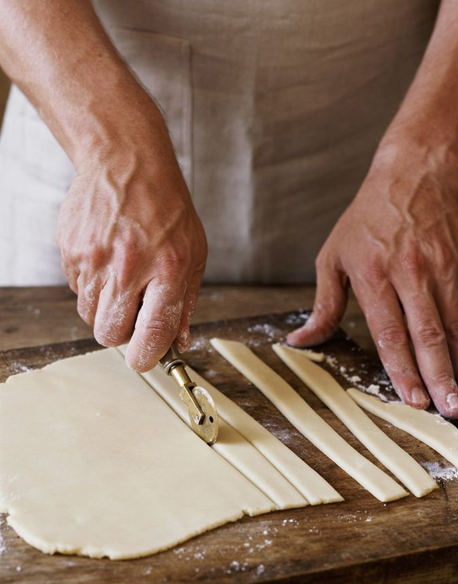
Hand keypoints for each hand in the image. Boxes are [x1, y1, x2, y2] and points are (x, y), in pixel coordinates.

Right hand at [57, 116, 206, 371]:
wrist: (126, 161)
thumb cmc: (166, 207)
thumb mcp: (194, 253)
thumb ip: (186, 302)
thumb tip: (178, 342)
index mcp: (168, 270)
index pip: (150, 336)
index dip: (146, 357)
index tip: (144, 358)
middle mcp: (129, 268)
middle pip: (110, 334)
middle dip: (121, 332)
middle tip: (133, 311)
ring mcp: (94, 259)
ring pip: (90, 315)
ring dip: (106, 307)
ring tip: (122, 276)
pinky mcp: (71, 251)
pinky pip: (77, 290)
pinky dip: (92, 285)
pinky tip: (107, 258)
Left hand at [287, 142, 457, 417]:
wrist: (411, 175)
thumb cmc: (366, 220)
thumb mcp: (332, 257)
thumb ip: (323, 305)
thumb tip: (300, 340)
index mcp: (373, 275)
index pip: (390, 332)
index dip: (402, 369)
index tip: (414, 401)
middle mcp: (410, 273)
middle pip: (428, 334)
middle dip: (441, 377)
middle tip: (451, 412)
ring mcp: (442, 268)